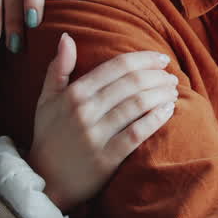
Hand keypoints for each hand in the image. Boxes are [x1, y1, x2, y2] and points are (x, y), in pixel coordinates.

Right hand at [29, 33, 177, 210]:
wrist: (45, 180)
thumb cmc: (49, 136)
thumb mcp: (46, 100)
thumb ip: (58, 68)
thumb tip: (67, 37)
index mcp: (73, 93)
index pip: (117, 67)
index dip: (144, 59)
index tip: (161, 58)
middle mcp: (84, 111)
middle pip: (131, 83)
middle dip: (157, 76)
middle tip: (171, 76)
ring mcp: (95, 135)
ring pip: (138, 105)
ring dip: (161, 94)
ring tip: (173, 91)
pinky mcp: (106, 158)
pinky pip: (137, 133)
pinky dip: (157, 119)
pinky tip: (169, 110)